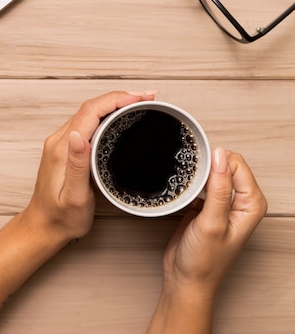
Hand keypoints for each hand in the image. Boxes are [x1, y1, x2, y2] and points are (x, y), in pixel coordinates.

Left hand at [21, 91, 155, 245]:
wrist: (44, 227)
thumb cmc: (61, 217)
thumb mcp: (74, 196)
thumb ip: (77, 165)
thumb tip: (79, 134)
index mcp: (62, 148)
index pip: (90, 111)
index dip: (117, 99)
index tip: (140, 98)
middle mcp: (59, 141)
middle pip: (91, 107)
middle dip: (120, 97)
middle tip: (148, 97)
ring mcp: (61, 144)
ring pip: (89, 113)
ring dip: (114, 104)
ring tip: (139, 103)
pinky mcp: (65, 149)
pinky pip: (86, 123)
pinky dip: (106, 115)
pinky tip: (119, 118)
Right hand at [162, 148, 267, 298]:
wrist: (185, 278)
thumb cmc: (204, 260)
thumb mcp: (212, 223)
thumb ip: (219, 189)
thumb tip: (220, 156)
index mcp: (251, 205)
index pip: (237, 166)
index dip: (217, 164)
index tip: (200, 175)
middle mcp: (240, 202)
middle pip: (225, 165)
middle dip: (207, 169)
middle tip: (193, 187)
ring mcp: (223, 204)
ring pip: (211, 173)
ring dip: (198, 176)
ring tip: (188, 191)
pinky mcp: (205, 206)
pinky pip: (199, 183)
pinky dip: (191, 184)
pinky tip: (184, 194)